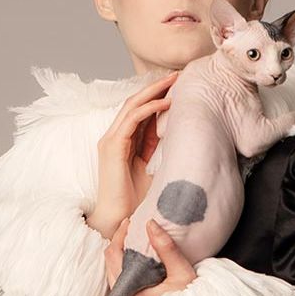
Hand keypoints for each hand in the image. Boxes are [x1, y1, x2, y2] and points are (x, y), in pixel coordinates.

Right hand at [86, 71, 177, 238]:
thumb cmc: (136, 200)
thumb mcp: (155, 168)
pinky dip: (149, 109)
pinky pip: (131, 120)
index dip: (159, 95)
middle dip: (157, 86)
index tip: (180, 86)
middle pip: (136, 102)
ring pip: (132, 105)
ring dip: (154, 91)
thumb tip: (183, 136)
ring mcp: (111, 140)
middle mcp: (115, 136)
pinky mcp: (112, 147)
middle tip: (178, 75)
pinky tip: (166, 103)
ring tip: (174, 81)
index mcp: (125, 141)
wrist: (117, 220)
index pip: (142, 110)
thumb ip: (161, 150)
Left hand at [104, 218, 197, 295]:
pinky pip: (120, 276)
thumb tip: (150, 223)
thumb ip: (167, 248)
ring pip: (113, 269)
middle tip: (131, 226)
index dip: (119, 235)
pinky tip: (137, 254)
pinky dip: (124, 262)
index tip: (129, 222)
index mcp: (131, 292)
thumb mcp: (182, 273)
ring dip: (121, 251)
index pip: (114, 255)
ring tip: (134, 237)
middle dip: (119, 241)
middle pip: (110, 261)